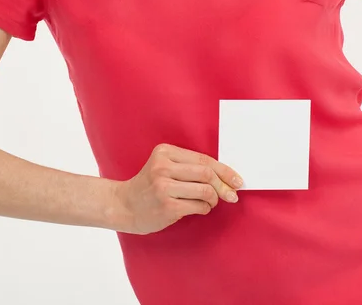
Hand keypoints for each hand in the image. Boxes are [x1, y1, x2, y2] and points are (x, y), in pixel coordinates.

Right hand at [114, 143, 243, 234]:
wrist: (124, 205)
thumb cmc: (149, 186)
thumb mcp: (164, 167)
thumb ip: (189, 167)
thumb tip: (226, 177)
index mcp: (164, 152)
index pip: (203, 159)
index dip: (224, 170)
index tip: (237, 180)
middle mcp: (163, 167)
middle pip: (207, 173)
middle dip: (224, 186)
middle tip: (231, 195)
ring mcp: (163, 187)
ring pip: (205, 190)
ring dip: (214, 199)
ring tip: (210, 202)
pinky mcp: (167, 206)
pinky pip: (199, 206)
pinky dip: (205, 208)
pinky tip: (200, 208)